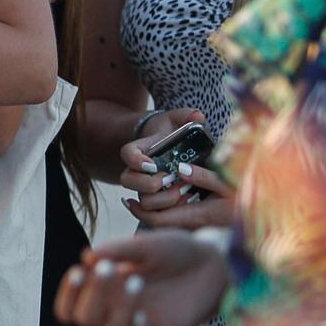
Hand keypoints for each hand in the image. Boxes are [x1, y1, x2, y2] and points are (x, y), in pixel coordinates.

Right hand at [52, 232, 228, 325]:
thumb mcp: (147, 245)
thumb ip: (118, 250)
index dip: (68, 294)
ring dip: (119, 310)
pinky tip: (146, 318)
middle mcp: (115, 310)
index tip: (79, 271)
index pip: (70, 304)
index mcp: (104, 288)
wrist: (215, 264)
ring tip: (137, 279)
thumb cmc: (175, 251)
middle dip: (91, 296)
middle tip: (109, 269)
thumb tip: (86, 257)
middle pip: (84, 319)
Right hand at [119, 108, 234, 229]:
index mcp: (138, 149)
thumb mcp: (177, 119)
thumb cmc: (169, 130)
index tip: (152, 163)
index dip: (136, 161)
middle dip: (147, 183)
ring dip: (160, 199)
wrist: (167, 145)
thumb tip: (198, 116)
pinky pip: (154, 209)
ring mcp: (143, 184)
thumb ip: (186, 115)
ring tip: (181, 192)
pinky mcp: (154, 196)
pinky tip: (185, 201)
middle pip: (127, 180)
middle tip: (167, 179)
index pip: (127, 154)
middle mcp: (136, 169)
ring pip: (140, 198)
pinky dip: (167, 209)